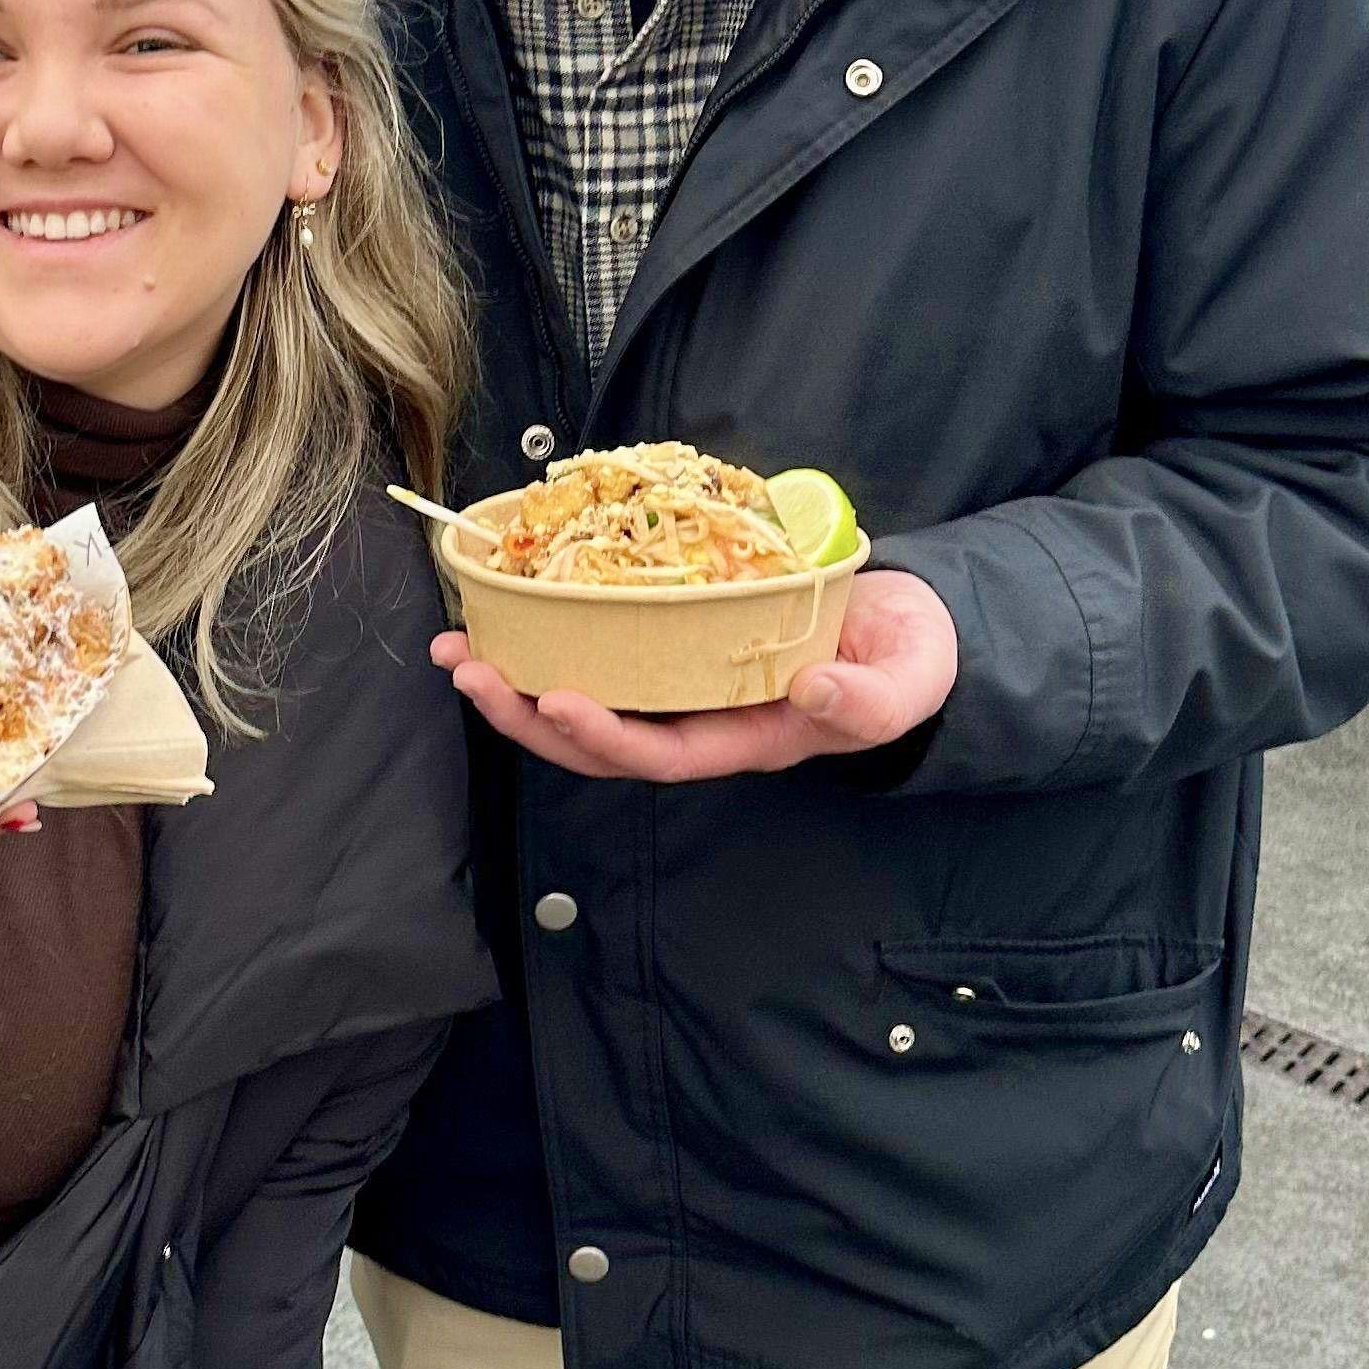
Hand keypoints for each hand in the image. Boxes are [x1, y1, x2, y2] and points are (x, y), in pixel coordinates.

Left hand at [433, 567, 960, 783]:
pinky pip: (602, 651)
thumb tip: (816, 693)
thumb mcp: (908, 681)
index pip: (664, 753)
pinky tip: (506, 614)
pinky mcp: (673, 643)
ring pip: (588, 700)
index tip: (556, 702)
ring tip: (460, 653)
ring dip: (520, 683)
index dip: (606, 738)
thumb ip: (871, 701)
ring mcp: (683, 684)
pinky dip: (550, 638)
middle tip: (473, 675)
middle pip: (601, 740)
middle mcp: (703, 720)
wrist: (906, 627)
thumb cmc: (905, 658)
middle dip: (530, 717)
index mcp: (750, 738)